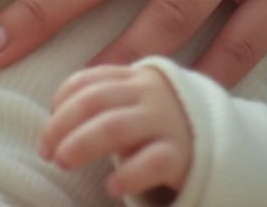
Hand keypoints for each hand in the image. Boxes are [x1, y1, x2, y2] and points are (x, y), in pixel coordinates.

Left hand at [41, 65, 192, 198]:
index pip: (83, 81)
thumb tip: (53, 127)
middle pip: (92, 101)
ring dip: (81, 144)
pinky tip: (111, 188)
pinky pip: (152, 161)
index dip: (57, 105)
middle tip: (47, 153)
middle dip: (60, 126)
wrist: (221, 144)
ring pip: (114, 126)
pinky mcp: (184, 153)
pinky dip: (127, 175)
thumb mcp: (134, 104)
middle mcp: (149, 93)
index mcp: (132, 78)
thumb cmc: (160, 127)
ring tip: (64, 163)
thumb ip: (102, 103)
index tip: (46, 135)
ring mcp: (167, 121)